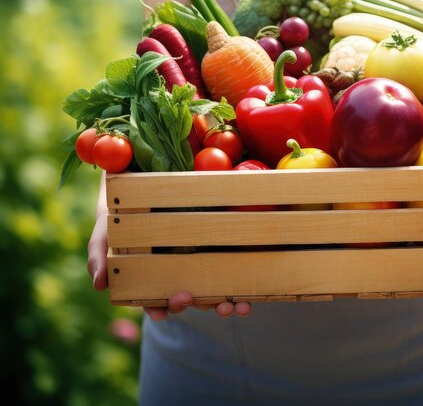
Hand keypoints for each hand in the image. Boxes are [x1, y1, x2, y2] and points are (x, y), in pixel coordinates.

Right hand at [87, 174, 251, 320]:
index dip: (160, 308)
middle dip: (202, 305)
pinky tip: (250, 293)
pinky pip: (227, 269)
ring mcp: (194, 263)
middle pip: (188, 297)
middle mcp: (173, 274)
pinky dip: (240, 285)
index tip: (164, 312)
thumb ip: (99, 256)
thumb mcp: (104, 232)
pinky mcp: (213, 247)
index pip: (153, 300)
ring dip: (225, 303)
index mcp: (148, 277)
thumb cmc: (119, 216)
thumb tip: (99, 285)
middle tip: (216, 307)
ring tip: (238, 307)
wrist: (140, 184)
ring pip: (210, 290)